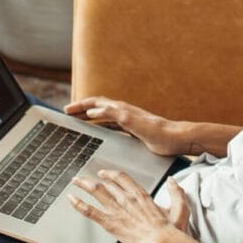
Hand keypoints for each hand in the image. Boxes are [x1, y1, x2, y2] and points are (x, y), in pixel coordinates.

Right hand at [65, 97, 184, 155]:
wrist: (175, 139)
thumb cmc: (157, 131)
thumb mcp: (132, 122)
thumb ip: (112, 115)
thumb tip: (92, 112)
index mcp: (121, 109)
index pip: (96, 103)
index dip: (81, 105)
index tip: (67, 110)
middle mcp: (123, 112)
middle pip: (98, 107)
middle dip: (82, 109)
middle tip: (68, 113)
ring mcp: (128, 121)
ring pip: (104, 116)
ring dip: (90, 117)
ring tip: (78, 121)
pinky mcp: (133, 131)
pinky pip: (111, 126)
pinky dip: (101, 126)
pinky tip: (98, 133)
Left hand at [69, 170, 190, 242]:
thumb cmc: (170, 231)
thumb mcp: (179, 209)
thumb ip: (176, 193)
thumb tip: (173, 182)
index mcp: (141, 195)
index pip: (122, 178)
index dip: (111, 174)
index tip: (104, 173)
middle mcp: (127, 199)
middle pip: (106, 183)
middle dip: (93, 179)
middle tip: (85, 178)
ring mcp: (117, 210)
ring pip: (96, 192)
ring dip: (84, 185)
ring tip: (75, 182)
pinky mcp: (110, 223)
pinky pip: (90, 211)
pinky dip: (79, 204)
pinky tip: (71, 199)